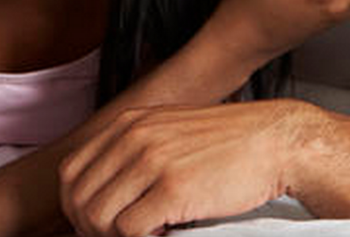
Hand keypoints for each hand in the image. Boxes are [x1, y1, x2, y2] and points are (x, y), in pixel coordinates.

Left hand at [59, 100, 318, 236]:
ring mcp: (152, 161)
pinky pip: (129, 230)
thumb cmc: (230, 144)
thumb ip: (135, 150)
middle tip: (121, 236)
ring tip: (146, 233)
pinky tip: (164, 233)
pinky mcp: (173, 188)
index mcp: (129, 123)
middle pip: (79, 198)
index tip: (97, 224)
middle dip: (91, 228)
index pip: (71, 173)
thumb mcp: (171, 131)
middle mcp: (134, 137)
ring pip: (98, 218)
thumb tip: (105, 192)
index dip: (77, 207)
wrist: (277, 141)